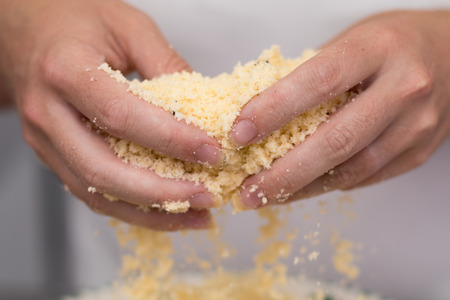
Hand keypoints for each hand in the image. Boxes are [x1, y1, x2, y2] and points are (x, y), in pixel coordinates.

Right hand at [0, 0, 221, 229]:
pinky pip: (93, 192)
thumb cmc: (76, 21)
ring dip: (151, 211)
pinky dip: (132, 208)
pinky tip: (166, 210)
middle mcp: (48, 113)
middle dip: (162, 192)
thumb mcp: (129, 26)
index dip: (171, 139)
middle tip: (207, 195)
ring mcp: (46, 140)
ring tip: (195, 214)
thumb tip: (206, 109)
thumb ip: (167, 64)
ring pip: (97, 192)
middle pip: (104, 169)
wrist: (28, 31)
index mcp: (66, 71)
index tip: (211, 152)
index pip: (122, 116)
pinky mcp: (54, 156)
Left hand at [232, 10, 449, 207]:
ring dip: (302, 188)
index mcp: (377, 49)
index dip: (274, 110)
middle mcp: (403, 88)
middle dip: (284, 172)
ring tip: (266, 196)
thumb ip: (308, 74)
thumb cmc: (391, 44)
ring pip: (351, 168)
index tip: (239, 133)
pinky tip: (300, 188)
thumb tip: (257, 108)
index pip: (318, 83)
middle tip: (248, 189)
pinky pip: (366, 177)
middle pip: (336, 140)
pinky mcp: (419, 152)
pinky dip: (327, 185)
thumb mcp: (350, 41)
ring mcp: (417, 124)